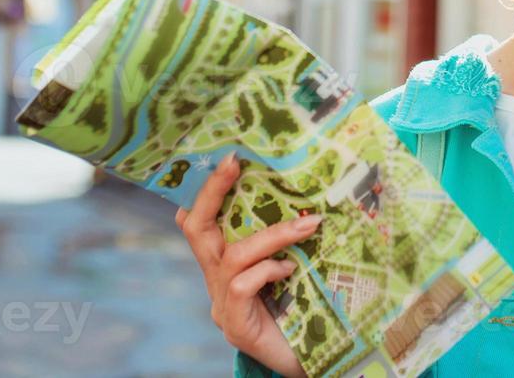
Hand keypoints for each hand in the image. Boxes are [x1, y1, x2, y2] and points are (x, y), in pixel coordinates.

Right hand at [175, 153, 317, 377]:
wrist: (316, 360)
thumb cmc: (309, 308)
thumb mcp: (297, 263)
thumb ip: (289, 238)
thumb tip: (311, 192)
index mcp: (228, 264)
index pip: (202, 222)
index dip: (207, 189)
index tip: (230, 157)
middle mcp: (218, 283)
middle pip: (197, 230)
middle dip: (213, 192)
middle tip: (236, 163)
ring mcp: (224, 306)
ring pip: (232, 255)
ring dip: (271, 234)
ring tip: (308, 225)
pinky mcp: (237, 327)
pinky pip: (243, 284)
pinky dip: (268, 268)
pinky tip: (290, 270)